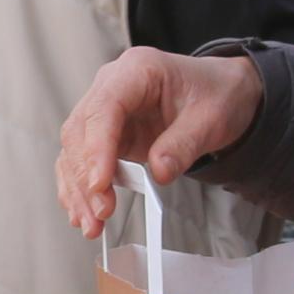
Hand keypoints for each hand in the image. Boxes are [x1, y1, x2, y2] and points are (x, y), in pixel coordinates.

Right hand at [57, 48, 262, 236]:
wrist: (219, 92)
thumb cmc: (214, 94)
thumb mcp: (211, 118)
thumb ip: (183, 144)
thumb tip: (159, 172)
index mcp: (136, 70)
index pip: (104, 108)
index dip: (97, 147)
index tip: (100, 183)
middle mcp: (111, 87)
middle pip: (80, 131)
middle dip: (85, 176)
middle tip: (100, 212)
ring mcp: (104, 111)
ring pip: (74, 150)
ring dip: (78, 189)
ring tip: (91, 223)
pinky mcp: (103, 134)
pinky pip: (81, 161)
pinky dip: (80, 188)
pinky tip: (84, 212)